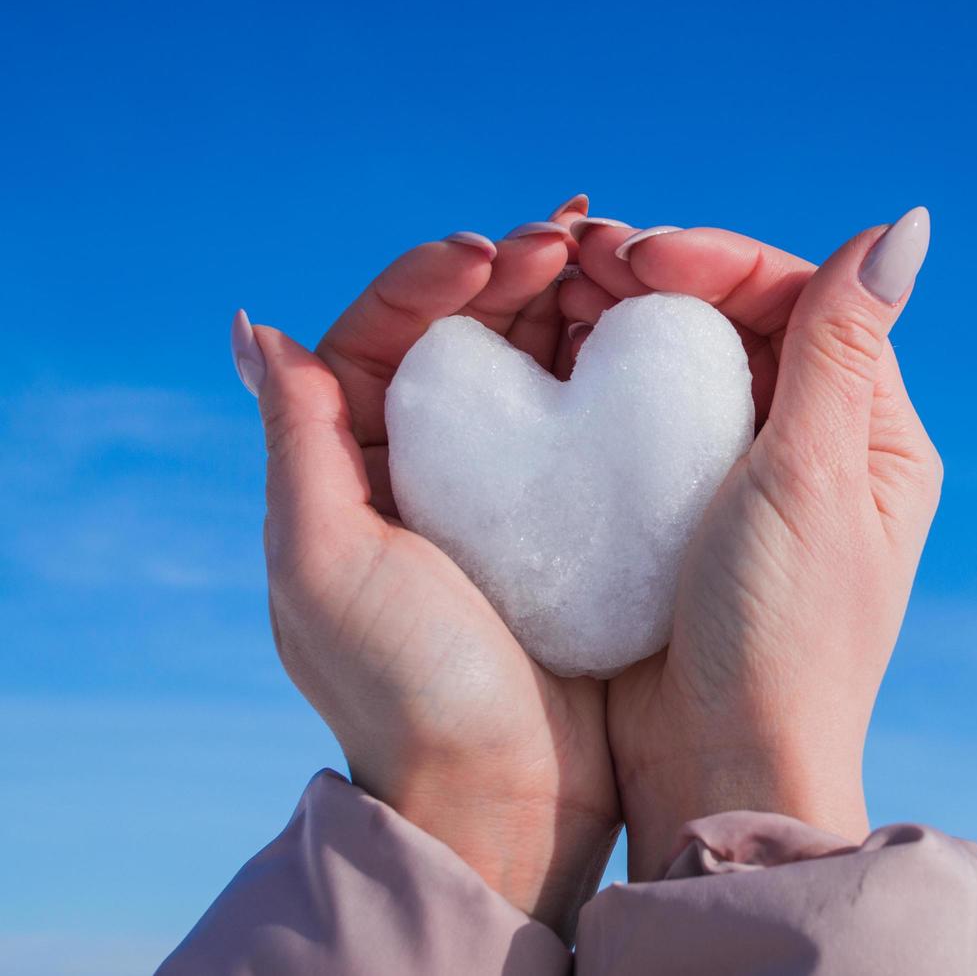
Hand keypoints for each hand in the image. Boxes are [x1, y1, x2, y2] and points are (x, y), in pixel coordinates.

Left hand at [233, 197, 617, 939]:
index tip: (495, 249)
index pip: (383, 331)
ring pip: (533, 367)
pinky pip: (590, 420)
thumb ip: (297, 441)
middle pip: (466, 335)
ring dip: (571, 308)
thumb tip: (259, 330)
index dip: (435, 276)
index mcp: (351, 463)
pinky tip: (654, 339)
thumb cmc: (407, 687)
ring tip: (622, 269)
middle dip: (516, 274)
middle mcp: (423, 466)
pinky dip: (617, 370)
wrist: (505, 799)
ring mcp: (504, 492)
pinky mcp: (574, 521)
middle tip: (578, 239)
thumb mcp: (326, 561)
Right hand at [570, 210, 938, 879]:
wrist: (718, 767)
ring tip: (557, 293)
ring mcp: (746, 483)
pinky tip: (555, 361)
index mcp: (873, 435)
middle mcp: (817, 447)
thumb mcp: (813, 479)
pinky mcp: (682, 516)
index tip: (640, 258)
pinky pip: (645, 422)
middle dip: (663, 277)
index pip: (803, 300)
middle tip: (579, 258)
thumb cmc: (782, 636)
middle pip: (742, 322)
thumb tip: (904, 226)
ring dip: (626, 319)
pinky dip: (603, 381)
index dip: (720, 259)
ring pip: (689, 365)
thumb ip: (840, 350)